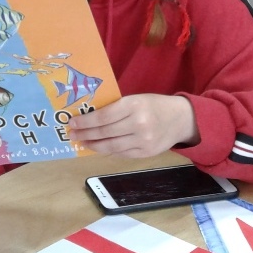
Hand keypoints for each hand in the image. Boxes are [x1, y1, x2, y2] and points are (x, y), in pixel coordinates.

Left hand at [67, 94, 198, 157]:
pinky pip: (121, 153)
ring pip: (111, 146)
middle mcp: (138, 124)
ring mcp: (143, 141)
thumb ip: (116, 107)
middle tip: (72, 134)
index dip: (86, 121)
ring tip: (83, 142)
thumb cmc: (154, 105)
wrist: (181, 119)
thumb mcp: (135, 99)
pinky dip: (108, 151)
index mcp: (134, 105)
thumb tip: (89, 116)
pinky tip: (99, 147)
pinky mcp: (146, 153)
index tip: (72, 122)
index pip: (104, 116)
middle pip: (105, 132)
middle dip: (85, 134)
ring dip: (93, 145)